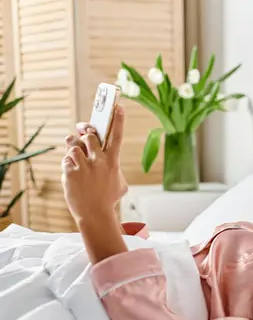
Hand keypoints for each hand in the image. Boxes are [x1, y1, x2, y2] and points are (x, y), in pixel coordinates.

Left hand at [62, 105, 127, 223]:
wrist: (94, 214)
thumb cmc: (108, 199)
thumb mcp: (119, 182)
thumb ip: (112, 166)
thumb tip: (105, 155)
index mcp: (114, 161)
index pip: (117, 136)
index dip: (118, 120)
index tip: (118, 106)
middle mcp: (100, 161)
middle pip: (89, 135)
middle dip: (84, 134)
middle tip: (82, 138)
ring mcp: (85, 166)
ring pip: (74, 146)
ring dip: (73, 150)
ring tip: (77, 160)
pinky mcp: (71, 172)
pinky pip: (66, 160)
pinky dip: (68, 165)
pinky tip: (73, 175)